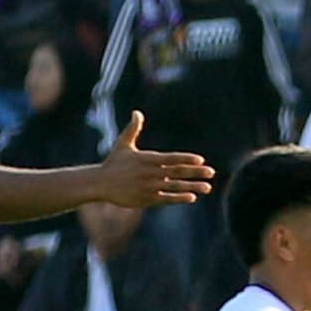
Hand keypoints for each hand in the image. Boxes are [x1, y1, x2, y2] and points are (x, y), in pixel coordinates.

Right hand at [91, 112, 217, 210]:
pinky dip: (178, 198)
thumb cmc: (113, 163)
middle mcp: (150, 173)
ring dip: (191, 187)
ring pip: (174, 187)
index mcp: (146, 159)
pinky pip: (165, 199)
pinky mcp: (145, 198)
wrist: (99, 183)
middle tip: (211, 172)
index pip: (170, 158)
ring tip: (207, 187)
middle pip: (176, 172)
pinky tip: (191, 197)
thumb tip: (136, 112)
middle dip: (195, 172)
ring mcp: (148, 186)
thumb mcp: (123, 145)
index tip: (200, 160)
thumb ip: (133, 129)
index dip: (185, 159)